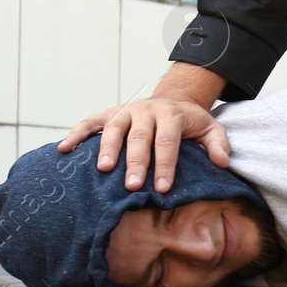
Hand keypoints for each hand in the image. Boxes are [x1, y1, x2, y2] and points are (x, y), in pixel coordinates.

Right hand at [57, 63, 228, 191]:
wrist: (174, 98)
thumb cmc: (190, 122)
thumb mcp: (211, 128)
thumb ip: (218, 144)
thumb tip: (222, 163)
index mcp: (171, 114)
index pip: (168, 141)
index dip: (165, 164)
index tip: (163, 188)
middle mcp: (147, 110)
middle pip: (140, 137)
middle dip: (136, 162)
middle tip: (133, 186)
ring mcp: (126, 111)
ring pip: (115, 128)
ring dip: (107, 148)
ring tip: (103, 170)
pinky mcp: (110, 113)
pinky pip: (91, 122)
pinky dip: (77, 134)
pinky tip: (64, 149)